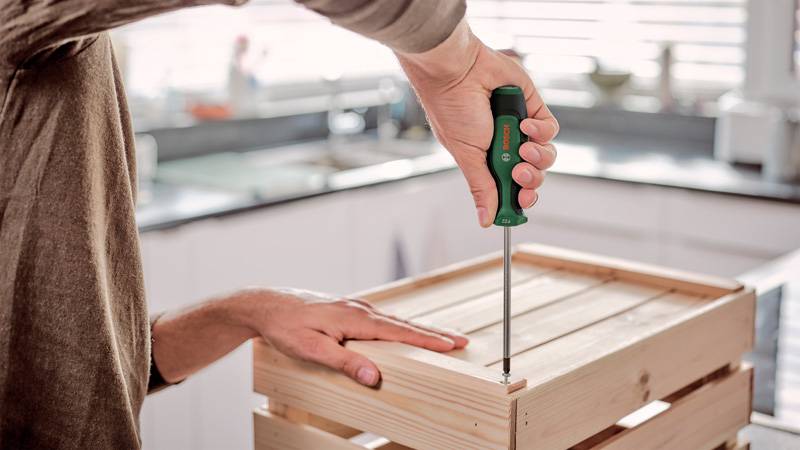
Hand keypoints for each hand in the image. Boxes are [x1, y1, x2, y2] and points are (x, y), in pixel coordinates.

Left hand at [235, 288, 467, 386]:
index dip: (428, 340)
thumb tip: (374, 375)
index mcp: (356, 318)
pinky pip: (383, 320)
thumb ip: (344, 362)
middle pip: (405, 324)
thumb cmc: (286, 327)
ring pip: (395, 321)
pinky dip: (401, 327)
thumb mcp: (312, 349)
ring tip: (442, 338)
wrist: (267, 306)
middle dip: (434, 333)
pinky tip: (405, 332)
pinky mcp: (348, 311)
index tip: (453, 344)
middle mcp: (360, 309)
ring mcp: (355, 308)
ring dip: (420, 330)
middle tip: (461, 341)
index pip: (400, 331)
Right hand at [396, 20, 558, 226]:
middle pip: (533, 175)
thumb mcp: (467, 156)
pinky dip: (541, 131)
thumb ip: (481, 187)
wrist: (458, 72)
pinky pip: (549, 129)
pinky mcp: (534, 108)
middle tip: (519, 174)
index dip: (520, 199)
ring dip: (537, 156)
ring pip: (545, 155)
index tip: (521, 204)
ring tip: (522, 146)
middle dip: (530, 179)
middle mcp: (505, 146)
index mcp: (487, 161)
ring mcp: (520, 128)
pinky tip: (525, 124)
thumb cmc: (452, 110)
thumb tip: (485, 219)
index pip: (511, 189)